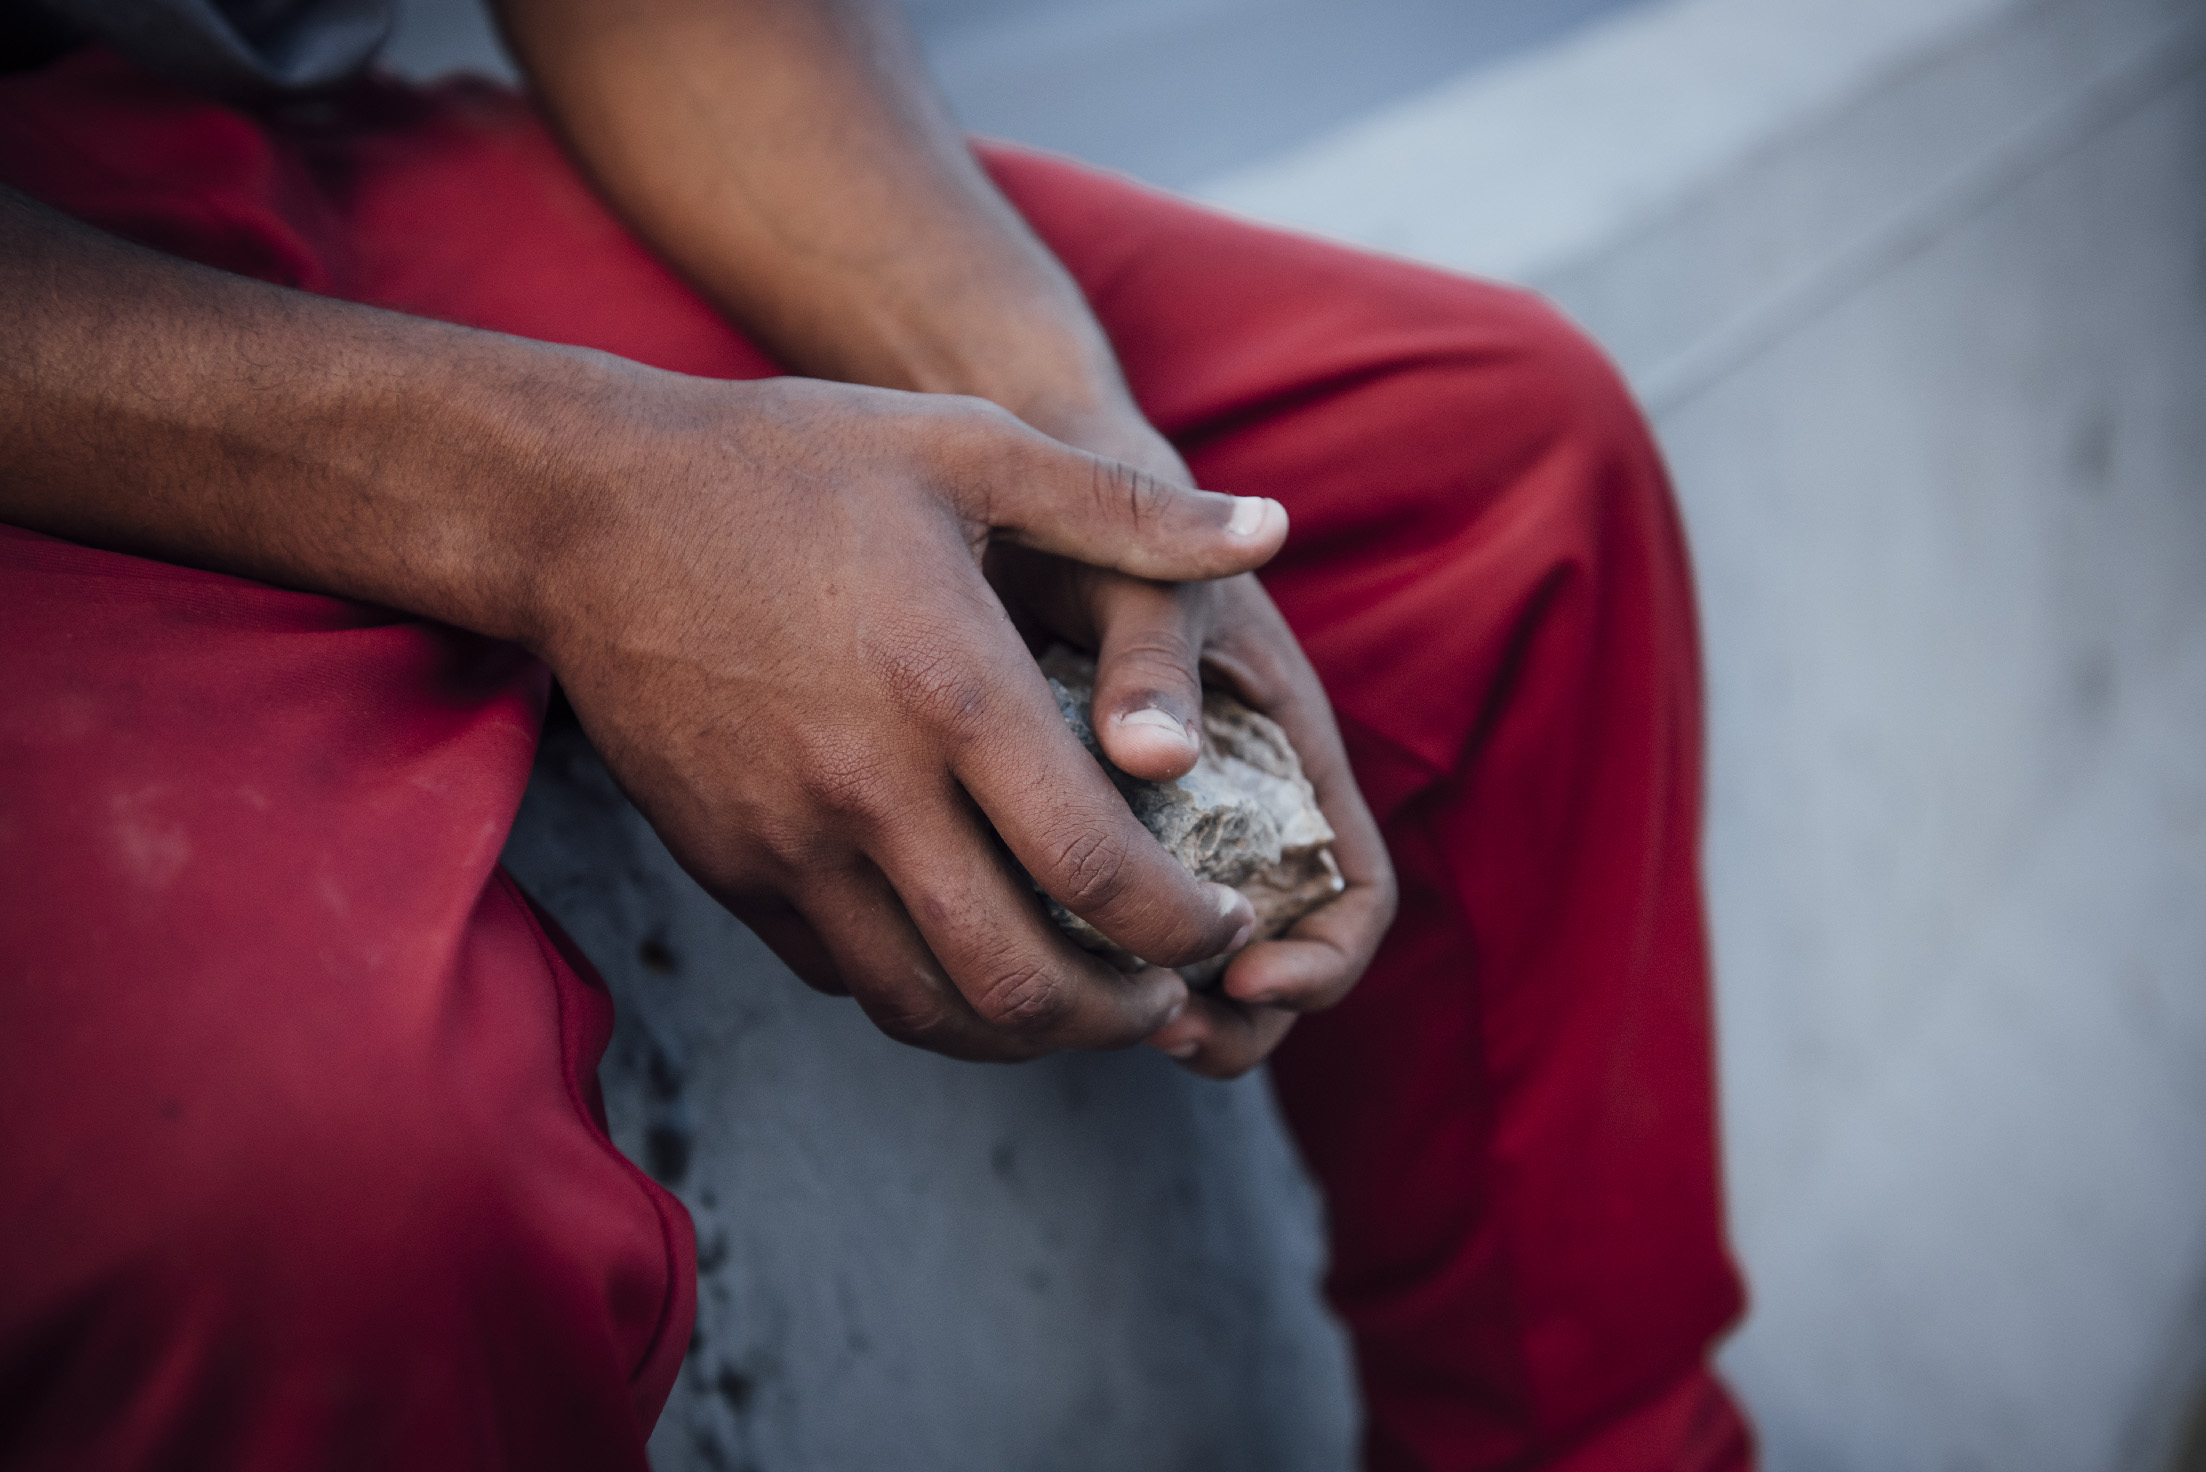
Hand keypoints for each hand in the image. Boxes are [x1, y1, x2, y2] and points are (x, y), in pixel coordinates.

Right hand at [536, 373, 1294, 1060]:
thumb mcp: (970, 449)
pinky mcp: (728, 868)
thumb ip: (1131, 510)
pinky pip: (844, 976)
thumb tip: (1274, 531)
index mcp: (952, 690)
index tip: (1221, 923)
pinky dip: (925, 992)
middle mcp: (868, 790)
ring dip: (1024, 1030)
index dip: (1182, 928)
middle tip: (1167, 993)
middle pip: (1018, 981)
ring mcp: (786, 843)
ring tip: (1081, 998)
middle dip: (1120, 1015)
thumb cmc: (793, 463)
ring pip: (927, 1007)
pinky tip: (968, 952)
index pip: (1096, 871)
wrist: (587, 508)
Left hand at [987, 407, 1398, 1078]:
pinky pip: (1094, 927)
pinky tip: (1018, 964)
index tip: (1246, 975)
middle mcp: (1235, 802)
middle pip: (1274, 956)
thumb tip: (1156, 758)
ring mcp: (1160, 825)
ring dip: (1154, 1009)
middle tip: (1159, 1032)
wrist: (1014, 493)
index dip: (1322, 957)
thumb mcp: (1142, 573)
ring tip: (1088, 1011)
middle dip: (1235, 1021)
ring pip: (1183, 960)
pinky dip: (1077, 964)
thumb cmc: (1101, 519)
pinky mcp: (1075, 829)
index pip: (1352, 890)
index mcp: (1288, 749)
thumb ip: (1153, 651)